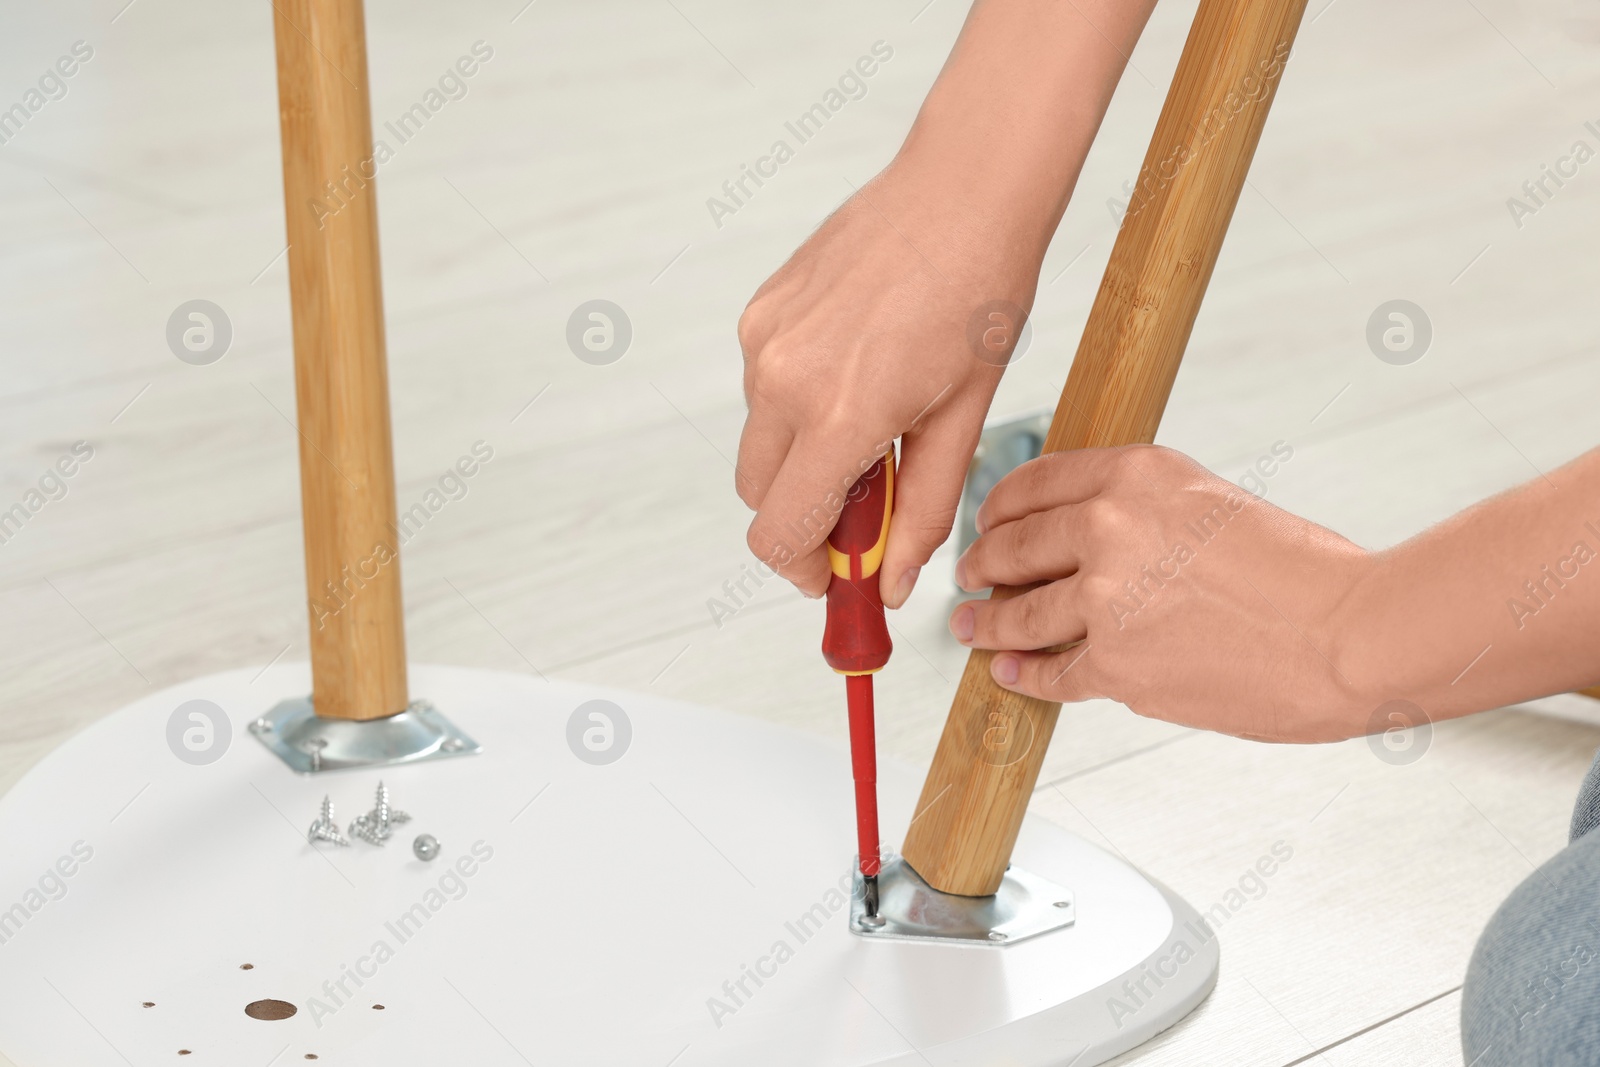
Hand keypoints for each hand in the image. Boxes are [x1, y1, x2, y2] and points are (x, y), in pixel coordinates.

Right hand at [736, 164, 1039, 604]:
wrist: (965, 189)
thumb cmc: (980, 297)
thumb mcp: (963, 419)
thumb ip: (924, 510)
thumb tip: (895, 582)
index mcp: (839, 415)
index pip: (779, 533)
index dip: (805, 571)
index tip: (837, 576)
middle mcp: (782, 379)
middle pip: (759, 497)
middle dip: (804, 518)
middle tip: (866, 507)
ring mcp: (763, 341)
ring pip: (761, 443)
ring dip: (804, 457)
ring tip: (877, 420)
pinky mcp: (759, 311)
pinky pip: (764, 389)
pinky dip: (799, 405)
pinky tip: (859, 369)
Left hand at [948, 445, 1373, 741]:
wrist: (1348, 635)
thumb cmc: (1303, 571)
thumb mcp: (1213, 503)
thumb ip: (1147, 511)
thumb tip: (1094, 536)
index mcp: (1137, 474)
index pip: (1035, 481)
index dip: (998, 506)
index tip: (986, 520)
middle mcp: (1109, 526)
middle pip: (1013, 545)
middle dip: (982, 562)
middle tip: (969, 573)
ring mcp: (1105, 599)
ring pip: (1017, 612)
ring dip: (986, 622)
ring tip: (970, 625)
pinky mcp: (1115, 664)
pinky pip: (1049, 670)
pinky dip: (1022, 674)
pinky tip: (1008, 671)